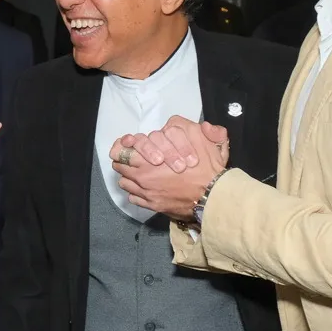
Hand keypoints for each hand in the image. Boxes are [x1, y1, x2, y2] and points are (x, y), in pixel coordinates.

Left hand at [110, 118, 228, 221]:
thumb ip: (197, 129)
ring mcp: (146, 191)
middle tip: (132, 158)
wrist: (212, 196)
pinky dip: (135, 192)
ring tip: (139, 173)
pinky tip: (145, 189)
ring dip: (129, 176)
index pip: (122, 148)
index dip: (123, 144)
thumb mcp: (206, 141)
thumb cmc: (208, 169)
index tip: (128, 144)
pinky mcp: (151, 204)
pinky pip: (132, 197)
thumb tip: (201, 125)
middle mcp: (143, 174)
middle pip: (119, 164)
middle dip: (124, 159)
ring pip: (124, 181)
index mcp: (150, 155)